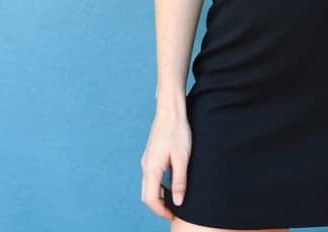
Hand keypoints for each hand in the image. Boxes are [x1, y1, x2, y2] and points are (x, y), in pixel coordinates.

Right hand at [139, 103, 191, 218]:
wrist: (170, 110)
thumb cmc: (177, 131)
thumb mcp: (182, 158)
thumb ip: (179, 181)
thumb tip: (178, 202)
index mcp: (151, 168)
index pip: (150, 199)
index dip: (161, 211)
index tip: (173, 216)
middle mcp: (145, 166)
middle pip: (147, 195)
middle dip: (159, 207)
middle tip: (174, 213)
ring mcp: (147, 161)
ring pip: (149, 186)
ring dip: (159, 197)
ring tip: (175, 201)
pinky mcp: (151, 156)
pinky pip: (152, 177)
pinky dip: (159, 187)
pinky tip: (171, 186)